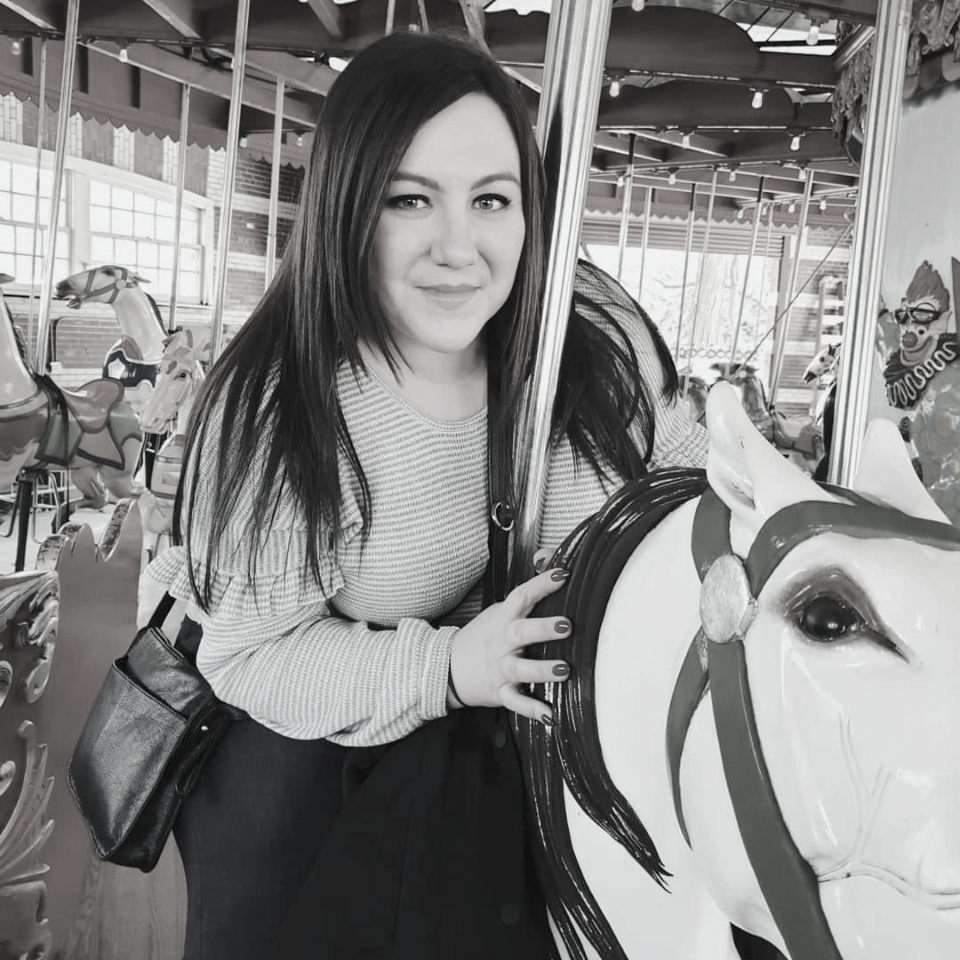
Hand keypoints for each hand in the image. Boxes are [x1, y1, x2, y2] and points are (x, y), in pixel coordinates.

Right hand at [448, 567, 571, 724]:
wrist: (447, 668)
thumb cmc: (483, 636)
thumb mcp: (500, 610)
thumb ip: (527, 589)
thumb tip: (546, 556)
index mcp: (504, 619)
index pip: (523, 596)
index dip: (541, 584)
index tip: (563, 574)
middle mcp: (503, 642)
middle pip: (522, 633)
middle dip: (544, 629)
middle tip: (567, 625)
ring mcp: (501, 668)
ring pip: (521, 670)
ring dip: (542, 670)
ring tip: (564, 670)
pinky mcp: (500, 692)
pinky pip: (516, 702)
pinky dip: (532, 710)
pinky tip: (550, 715)